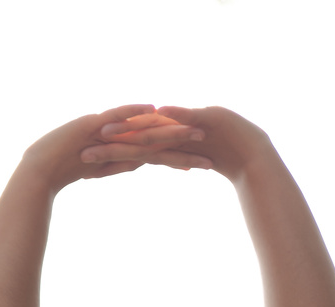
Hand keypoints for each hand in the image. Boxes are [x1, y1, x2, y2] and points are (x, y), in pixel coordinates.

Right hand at [15, 104, 208, 193]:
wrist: (40, 170)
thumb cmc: (64, 170)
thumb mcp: (99, 168)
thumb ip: (119, 162)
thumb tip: (141, 162)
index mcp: (121, 144)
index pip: (154, 152)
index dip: (178, 156)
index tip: (202, 162)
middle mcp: (117, 133)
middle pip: (154, 137)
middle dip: (182, 140)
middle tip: (210, 141)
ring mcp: (106, 128)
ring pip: (141, 126)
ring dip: (167, 126)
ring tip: (192, 128)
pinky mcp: (92, 125)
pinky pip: (116, 116)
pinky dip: (133, 112)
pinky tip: (153, 109)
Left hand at [88, 105, 272, 181]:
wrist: (252, 157)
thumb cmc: (225, 159)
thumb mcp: (190, 162)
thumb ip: (171, 158)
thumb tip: (148, 161)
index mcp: (167, 143)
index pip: (135, 150)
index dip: (111, 157)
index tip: (85, 166)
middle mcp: (174, 131)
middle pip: (138, 138)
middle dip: (111, 145)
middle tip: (82, 152)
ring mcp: (189, 125)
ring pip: (156, 127)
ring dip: (133, 127)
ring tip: (107, 129)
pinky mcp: (208, 118)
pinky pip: (189, 116)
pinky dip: (176, 114)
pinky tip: (160, 111)